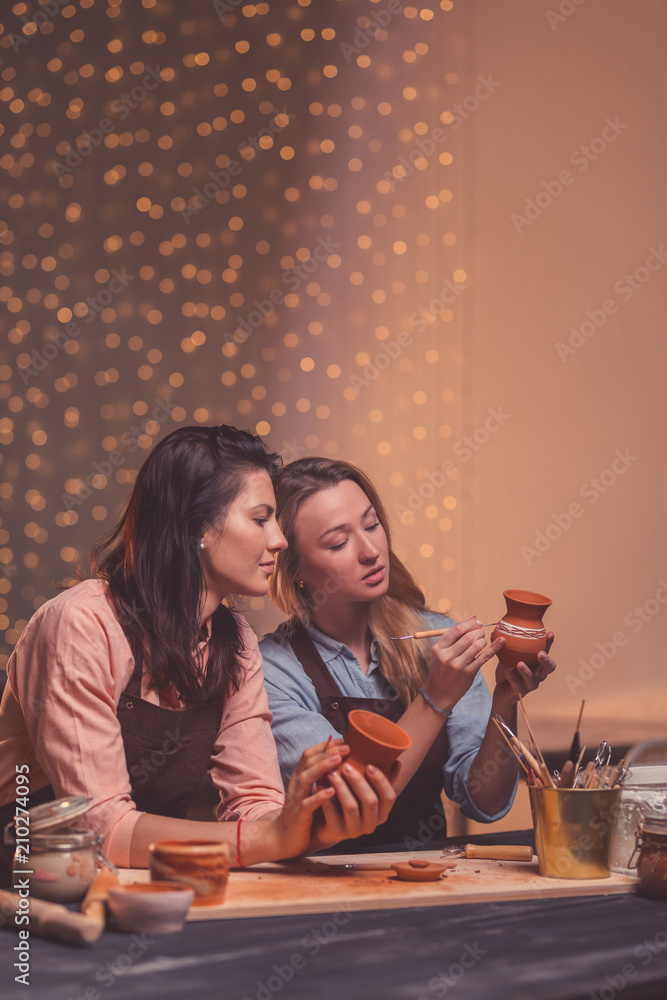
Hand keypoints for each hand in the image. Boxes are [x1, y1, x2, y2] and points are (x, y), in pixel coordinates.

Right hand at [266, 739, 344, 859]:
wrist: (282, 838)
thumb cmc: (303, 813)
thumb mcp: (310, 791)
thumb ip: (320, 777)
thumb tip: (339, 760)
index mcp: (300, 777)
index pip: (309, 754)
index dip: (325, 746)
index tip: (342, 740)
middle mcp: (296, 784)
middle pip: (309, 762)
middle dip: (328, 752)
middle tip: (346, 747)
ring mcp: (296, 799)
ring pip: (306, 778)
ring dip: (323, 767)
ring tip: (338, 760)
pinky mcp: (298, 815)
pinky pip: (307, 804)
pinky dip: (319, 796)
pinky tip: (332, 791)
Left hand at [308, 760, 397, 851]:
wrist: (327, 825)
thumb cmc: (349, 801)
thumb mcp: (367, 791)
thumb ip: (383, 779)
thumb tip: (397, 762)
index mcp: (382, 813)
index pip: (389, 797)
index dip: (381, 781)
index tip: (369, 765)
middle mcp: (371, 824)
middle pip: (370, 800)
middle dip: (358, 780)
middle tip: (346, 765)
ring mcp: (354, 830)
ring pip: (351, 806)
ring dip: (341, 786)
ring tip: (331, 772)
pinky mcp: (337, 832)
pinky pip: (332, 813)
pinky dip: (325, 796)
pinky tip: (320, 783)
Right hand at [425, 616, 504, 710]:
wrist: (440, 692)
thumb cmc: (442, 668)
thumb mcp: (441, 651)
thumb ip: (454, 636)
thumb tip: (473, 618)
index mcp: (438, 648)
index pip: (456, 630)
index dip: (470, 624)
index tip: (477, 623)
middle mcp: (447, 656)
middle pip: (468, 636)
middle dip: (478, 632)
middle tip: (480, 633)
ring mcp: (458, 665)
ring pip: (477, 645)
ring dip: (483, 640)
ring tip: (482, 641)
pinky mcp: (468, 672)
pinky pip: (484, 657)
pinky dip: (494, 648)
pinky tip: (501, 642)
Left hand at [493, 633, 555, 704]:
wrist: (501, 692)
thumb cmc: (508, 671)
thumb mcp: (508, 656)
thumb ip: (508, 644)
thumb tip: (499, 628)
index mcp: (537, 664)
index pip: (546, 652)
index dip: (549, 644)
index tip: (550, 633)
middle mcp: (537, 674)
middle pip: (549, 668)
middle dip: (546, 660)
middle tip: (540, 653)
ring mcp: (529, 684)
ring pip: (532, 678)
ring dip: (527, 671)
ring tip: (520, 663)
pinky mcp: (519, 691)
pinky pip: (516, 683)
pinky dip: (511, 676)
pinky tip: (507, 669)